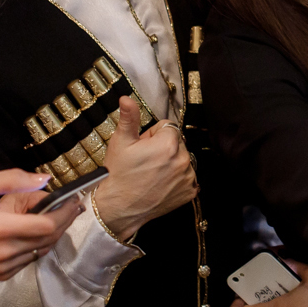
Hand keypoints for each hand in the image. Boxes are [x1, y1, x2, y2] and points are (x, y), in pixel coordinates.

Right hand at [0, 169, 75, 279]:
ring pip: (42, 250)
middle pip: (50, 239)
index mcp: (1, 228)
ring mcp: (5, 266)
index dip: (64, 213)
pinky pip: (30, 259)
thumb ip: (15, 178)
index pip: (47, 225)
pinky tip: (33, 233)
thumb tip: (44, 179)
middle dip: (65, 222)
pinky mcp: (3, 274)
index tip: (72, 202)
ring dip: (52, 234)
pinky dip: (37, 246)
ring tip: (55, 217)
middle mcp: (6, 251)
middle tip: (71, 208)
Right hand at [92, 96, 197, 240]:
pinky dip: (177, 179)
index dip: (153, 135)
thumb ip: (130, 117)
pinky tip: (161, 184)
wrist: (119, 207)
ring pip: (182, 160)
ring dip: (172, 163)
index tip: (143, 147)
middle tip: (145, 160)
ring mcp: (187, 178)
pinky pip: (188, 178)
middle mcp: (183, 160)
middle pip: (177, 143)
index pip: (168, 127)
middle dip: (163, 148)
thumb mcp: (121, 142)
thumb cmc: (118, 174)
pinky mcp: (189, 193)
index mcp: (168, 144)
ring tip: (152, 173)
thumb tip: (127, 98)